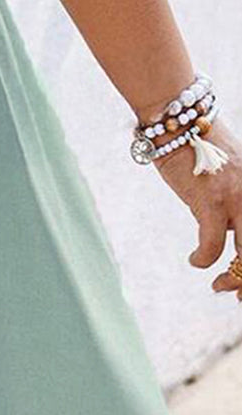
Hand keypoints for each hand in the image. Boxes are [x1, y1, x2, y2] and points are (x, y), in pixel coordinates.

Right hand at [151, 114, 241, 298]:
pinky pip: (212, 247)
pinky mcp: (212, 204)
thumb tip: (226, 231)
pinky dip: (203, 259)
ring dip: (233, 279)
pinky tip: (195, 260)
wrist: (179, 121)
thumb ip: (235, 201)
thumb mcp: (232, 173)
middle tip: (239, 293)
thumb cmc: (199, 146)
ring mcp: (237, 201)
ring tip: (220, 286)